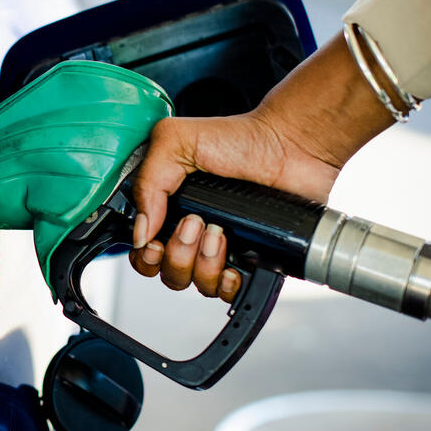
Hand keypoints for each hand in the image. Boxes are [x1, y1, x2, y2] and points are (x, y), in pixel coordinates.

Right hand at [128, 32, 395, 301]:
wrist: (290, 145)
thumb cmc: (239, 138)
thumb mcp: (175, 142)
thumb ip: (147, 182)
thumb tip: (140, 231)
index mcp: (168, 207)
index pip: (143, 250)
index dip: (145, 254)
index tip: (156, 240)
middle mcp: (191, 231)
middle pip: (166, 273)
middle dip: (177, 254)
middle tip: (195, 224)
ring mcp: (220, 247)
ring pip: (196, 284)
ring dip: (204, 263)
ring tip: (219, 233)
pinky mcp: (251, 258)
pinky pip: (229, 292)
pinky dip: (228, 284)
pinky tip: (234, 264)